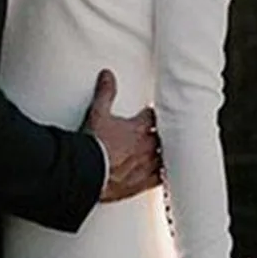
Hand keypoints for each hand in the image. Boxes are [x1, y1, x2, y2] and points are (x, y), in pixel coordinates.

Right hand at [84, 69, 162, 203]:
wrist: (90, 171)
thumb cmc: (95, 143)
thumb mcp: (98, 113)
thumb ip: (105, 93)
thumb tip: (107, 75)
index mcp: (139, 127)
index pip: (153, 116)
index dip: (152, 115)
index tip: (151, 114)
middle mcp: (147, 146)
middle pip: (163, 137)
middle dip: (163, 134)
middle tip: (164, 132)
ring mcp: (147, 165)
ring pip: (165, 157)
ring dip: (165, 154)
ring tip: (167, 153)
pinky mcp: (143, 182)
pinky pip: (160, 178)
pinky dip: (163, 175)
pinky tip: (165, 175)